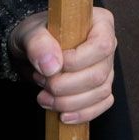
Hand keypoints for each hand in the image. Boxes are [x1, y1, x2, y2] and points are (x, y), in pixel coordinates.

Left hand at [10, 6, 116, 124]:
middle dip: (66, 86)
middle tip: (40, 82)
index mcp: (100, 23)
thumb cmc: (36, 36)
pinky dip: (83, 113)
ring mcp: (107, 68)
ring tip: (43, 97)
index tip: (50, 67)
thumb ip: (39, 44)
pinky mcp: (102, 88)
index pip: (101, 46)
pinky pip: (102, 104)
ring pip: (100, 93)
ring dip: (69, 102)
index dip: (77, 61)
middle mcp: (108, 46)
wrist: (35, 53)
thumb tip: (52, 66)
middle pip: (99, 74)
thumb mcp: (30, 33)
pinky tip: (62, 116)